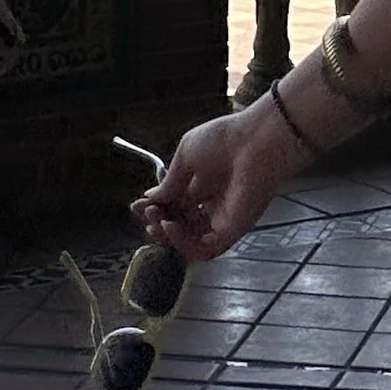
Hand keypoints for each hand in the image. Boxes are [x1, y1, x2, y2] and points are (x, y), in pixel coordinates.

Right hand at [132, 98, 304, 261]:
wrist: (254, 142)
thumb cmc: (224, 140)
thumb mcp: (187, 155)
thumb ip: (171, 181)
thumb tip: (151, 198)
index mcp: (203, 185)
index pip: (174, 205)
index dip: (155, 208)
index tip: (136, 206)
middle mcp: (211, 205)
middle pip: (180, 225)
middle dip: (158, 223)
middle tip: (147, 216)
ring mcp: (222, 220)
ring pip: (190, 241)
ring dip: (168, 237)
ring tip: (156, 223)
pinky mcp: (231, 232)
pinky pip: (205, 248)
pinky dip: (184, 244)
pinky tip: (171, 228)